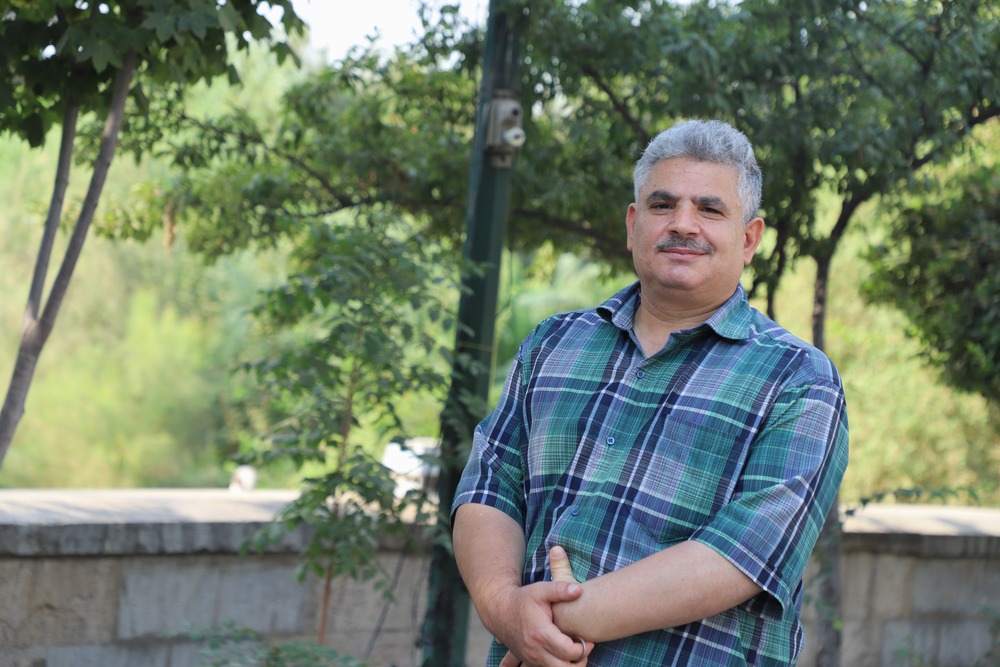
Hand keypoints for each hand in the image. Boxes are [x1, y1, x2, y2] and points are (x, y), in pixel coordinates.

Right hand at [499, 546, 589, 666]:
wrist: (499, 610)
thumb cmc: (522, 599)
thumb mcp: (540, 590)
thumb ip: (560, 589)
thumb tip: (579, 590)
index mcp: (541, 634)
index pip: (569, 652)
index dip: (584, 648)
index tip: (589, 639)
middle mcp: (535, 651)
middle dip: (580, 662)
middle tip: (585, 648)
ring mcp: (530, 658)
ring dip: (569, 665)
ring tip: (575, 651)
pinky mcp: (528, 661)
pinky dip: (557, 664)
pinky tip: (562, 653)